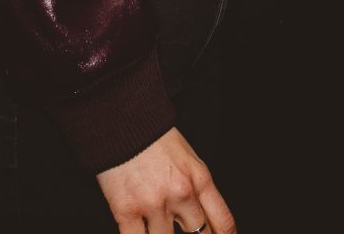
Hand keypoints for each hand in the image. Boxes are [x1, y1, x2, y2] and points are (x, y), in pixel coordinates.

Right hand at [95, 127, 235, 233]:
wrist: (121, 121)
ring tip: (154, 218)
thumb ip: (198, 189)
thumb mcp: (188, 159)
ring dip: (160, 232)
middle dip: (191, 232)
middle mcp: (181, 193)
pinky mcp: (126, 210)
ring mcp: (154, 203)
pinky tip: (139, 229)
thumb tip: (204, 219)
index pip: (222, 221)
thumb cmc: (154, 139)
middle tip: (179, 222)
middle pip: (197, 233)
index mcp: (199, 178)